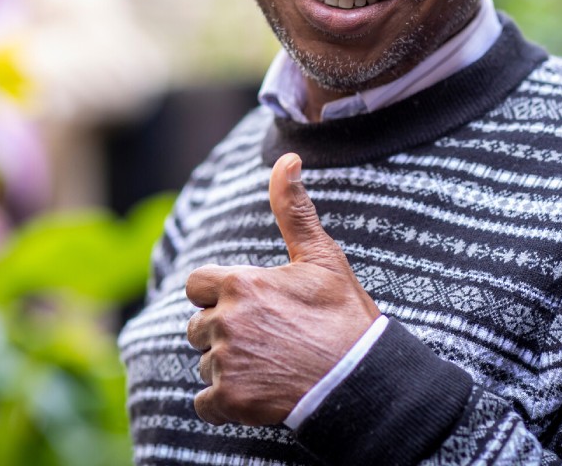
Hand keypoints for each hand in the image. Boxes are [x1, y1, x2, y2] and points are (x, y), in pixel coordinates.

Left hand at [185, 153, 380, 425]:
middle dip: (224, 332)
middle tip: (267, 339)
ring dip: (228, 367)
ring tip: (271, 365)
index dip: (219, 294)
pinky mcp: (230, 401)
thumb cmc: (343, 316)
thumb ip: (292, 209)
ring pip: (205, 363)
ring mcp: (225, 362)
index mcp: (239, 283)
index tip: (250, 305)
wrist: (363, 380)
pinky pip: (205, 404)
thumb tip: (287, 158)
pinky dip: (226, 404)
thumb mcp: (320, 257)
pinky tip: (257, 394)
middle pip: (198, 326)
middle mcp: (225, 321)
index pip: (198, 285)